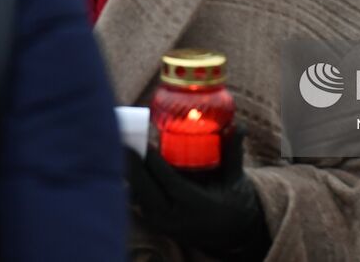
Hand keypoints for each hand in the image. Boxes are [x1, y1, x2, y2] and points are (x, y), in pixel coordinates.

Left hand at [125, 123, 270, 260]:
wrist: (228, 234)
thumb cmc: (233, 201)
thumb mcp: (236, 179)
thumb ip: (233, 153)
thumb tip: (238, 126)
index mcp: (196, 206)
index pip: (170, 182)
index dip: (155, 162)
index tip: (145, 141)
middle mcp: (175, 217)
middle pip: (145, 190)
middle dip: (132, 163)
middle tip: (123, 137)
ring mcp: (161, 222)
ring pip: (137, 195)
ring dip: (128, 171)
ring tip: (121, 144)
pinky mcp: (153, 221)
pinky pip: (136, 199)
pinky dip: (130, 180)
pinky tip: (124, 160)